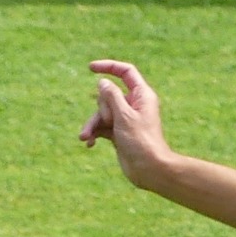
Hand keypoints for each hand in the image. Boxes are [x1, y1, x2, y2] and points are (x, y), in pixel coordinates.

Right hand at [78, 59, 170, 188]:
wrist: (149, 170)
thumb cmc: (141, 142)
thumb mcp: (123, 115)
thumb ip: (111, 96)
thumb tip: (103, 82)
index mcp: (142, 95)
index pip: (126, 72)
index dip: (109, 66)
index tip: (91, 68)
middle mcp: (134, 105)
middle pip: (108, 94)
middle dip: (102, 107)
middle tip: (110, 121)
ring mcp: (126, 119)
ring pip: (102, 112)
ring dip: (92, 124)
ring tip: (86, 136)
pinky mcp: (119, 133)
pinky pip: (101, 127)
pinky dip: (94, 133)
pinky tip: (89, 143)